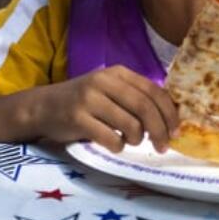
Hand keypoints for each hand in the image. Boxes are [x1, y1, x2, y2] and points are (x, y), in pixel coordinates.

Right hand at [30, 66, 178, 151]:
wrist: (43, 107)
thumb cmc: (82, 102)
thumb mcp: (109, 90)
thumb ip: (134, 97)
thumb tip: (170, 118)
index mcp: (116, 73)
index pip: (154, 91)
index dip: (169, 113)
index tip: (176, 131)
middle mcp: (103, 81)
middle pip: (145, 108)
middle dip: (160, 131)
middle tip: (163, 146)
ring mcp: (89, 99)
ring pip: (131, 125)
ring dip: (136, 140)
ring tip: (129, 141)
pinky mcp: (77, 118)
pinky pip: (111, 138)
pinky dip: (118, 146)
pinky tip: (112, 144)